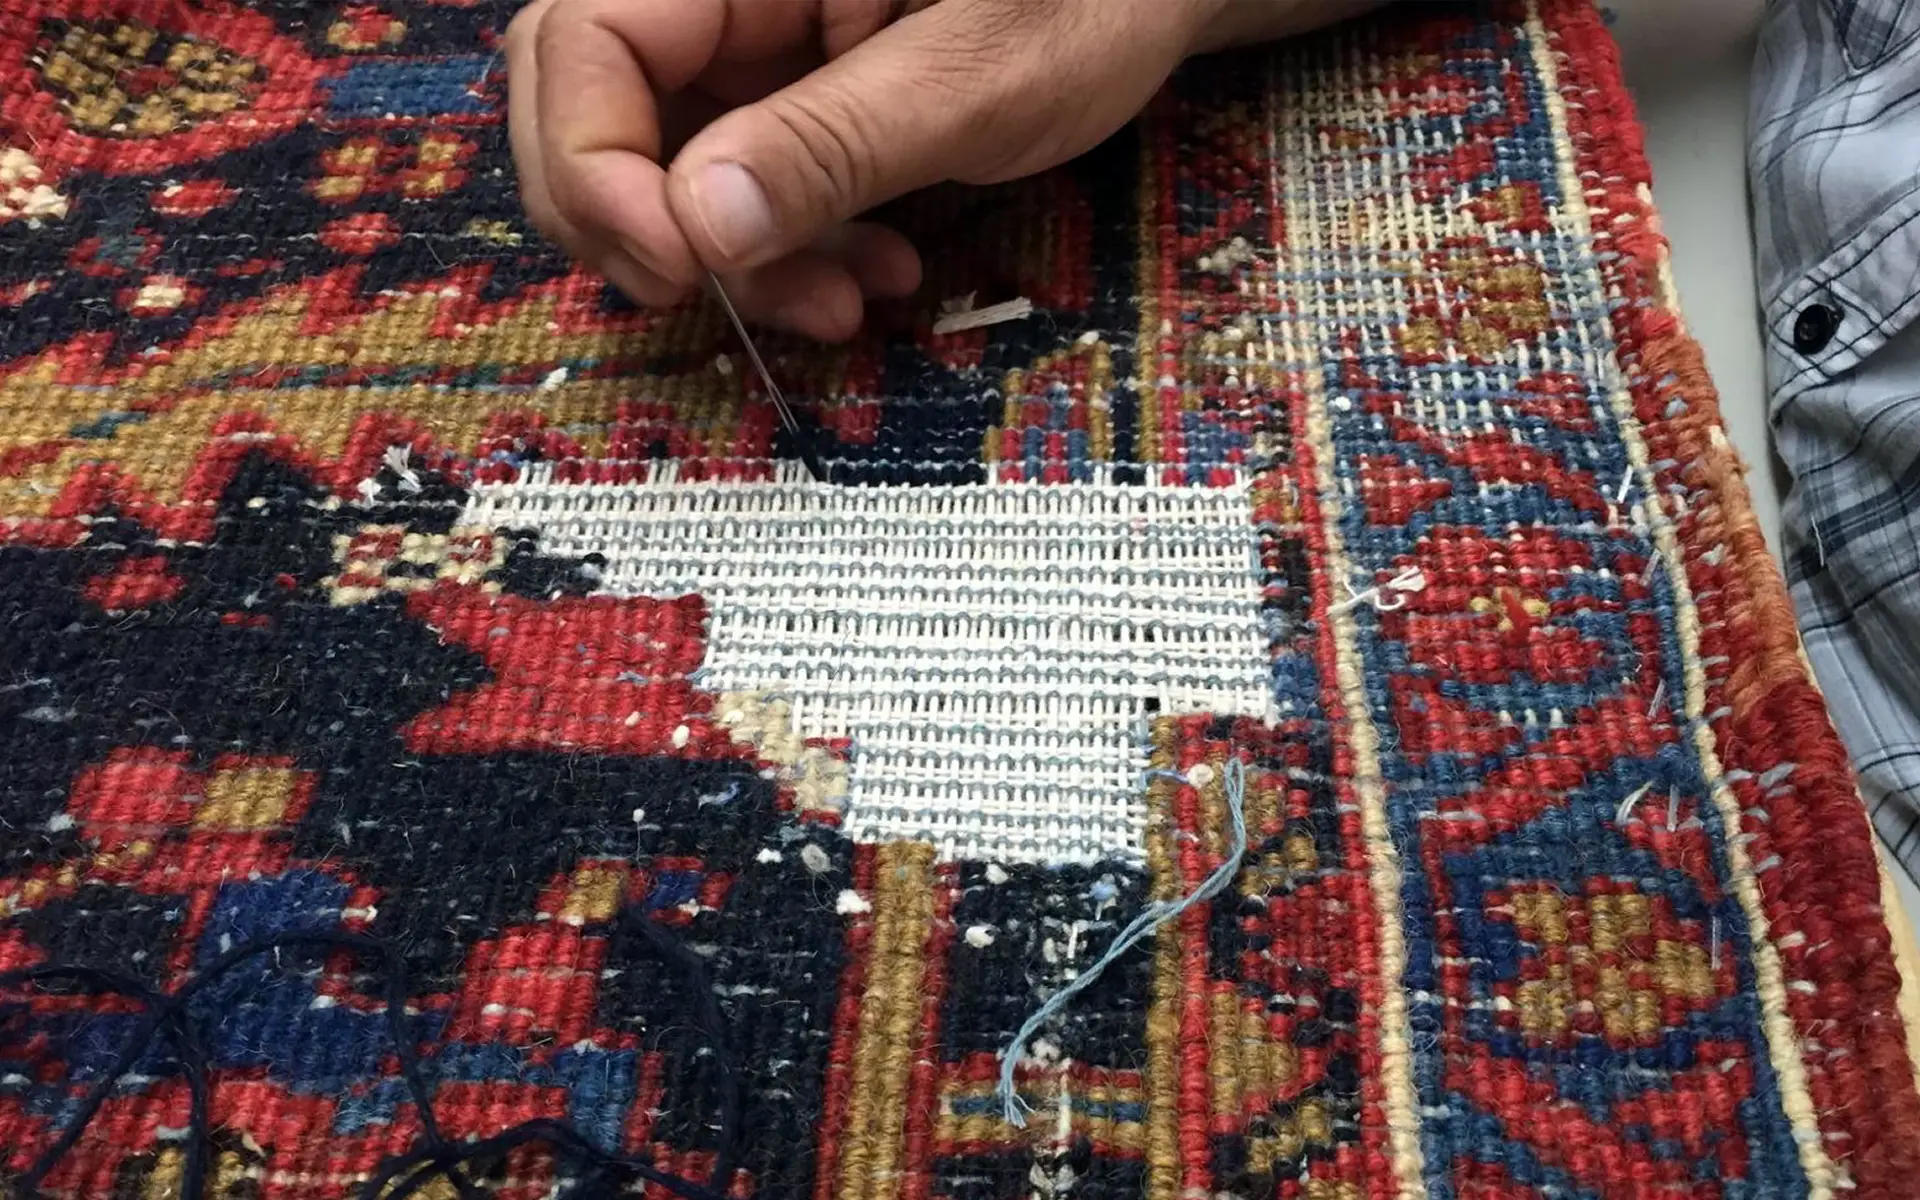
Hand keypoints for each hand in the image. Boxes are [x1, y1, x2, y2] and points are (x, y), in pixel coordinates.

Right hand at [506, 0, 1372, 339]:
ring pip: (660, 159)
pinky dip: (786, 248)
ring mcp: (751, 40)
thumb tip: (694, 231)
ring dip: (732, 258)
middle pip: (586, 97)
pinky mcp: (787, 93)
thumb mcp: (974, 74)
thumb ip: (831, 144)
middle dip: (639, 222)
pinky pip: (737, 182)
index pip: (585, 37)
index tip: (673, 268)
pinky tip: (871, 274)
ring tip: (844, 304)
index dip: (593, 162)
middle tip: (711, 301)